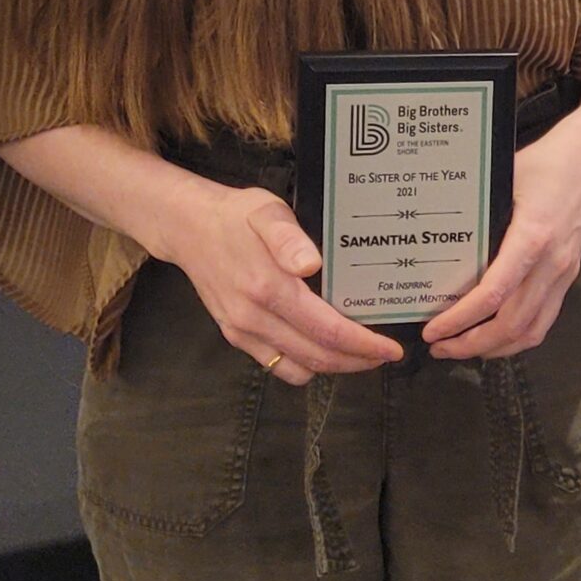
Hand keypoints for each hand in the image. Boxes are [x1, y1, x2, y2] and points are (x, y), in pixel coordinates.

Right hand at [159, 179, 402, 385]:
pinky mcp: (234, 335)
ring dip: (333, 367)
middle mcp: (254, 317)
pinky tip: (322, 349)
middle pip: (318, 356)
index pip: (328, 331)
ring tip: (359, 352)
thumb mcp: (268, 212)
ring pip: (298, 368)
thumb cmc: (236, 216)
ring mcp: (242, 330)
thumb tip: (310, 264)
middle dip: (358, 361)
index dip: (364, 345)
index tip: (391, 349)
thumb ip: (289, 238)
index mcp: (269, 288)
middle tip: (385, 354)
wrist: (188, 228)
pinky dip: (304, 366)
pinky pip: (276, 365)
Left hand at [420, 116, 580, 359]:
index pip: (494, 294)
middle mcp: (551, 263)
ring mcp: (563, 273)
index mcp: (532, 238)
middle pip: (512, 324)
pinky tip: (495, 337)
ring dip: (495, 348)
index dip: (461, 319)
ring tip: (463, 348)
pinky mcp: (568, 276)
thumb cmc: (544, 165)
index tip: (434, 330)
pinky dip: (517, 338)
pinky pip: (544, 320)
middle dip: (472, 344)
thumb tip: (435, 238)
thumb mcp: (503, 179)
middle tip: (440, 347)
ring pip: (531, 331)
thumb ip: (476, 211)